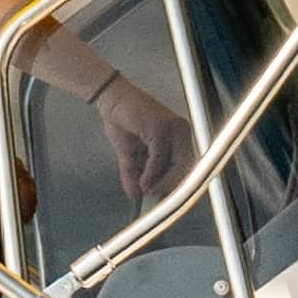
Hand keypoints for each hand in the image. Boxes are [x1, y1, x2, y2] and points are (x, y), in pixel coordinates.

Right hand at [90, 72, 187, 201]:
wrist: (110, 99)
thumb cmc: (122, 120)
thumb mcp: (129, 154)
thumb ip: (134, 173)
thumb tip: (135, 195)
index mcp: (179, 135)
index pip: (187, 164)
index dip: (177, 183)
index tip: (166, 197)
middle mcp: (181, 130)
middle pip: (186, 166)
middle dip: (171, 186)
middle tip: (155, 197)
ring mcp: (173, 128)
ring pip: (175, 164)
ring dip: (160, 182)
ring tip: (147, 191)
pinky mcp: (161, 128)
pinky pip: (159, 158)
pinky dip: (150, 173)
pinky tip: (142, 182)